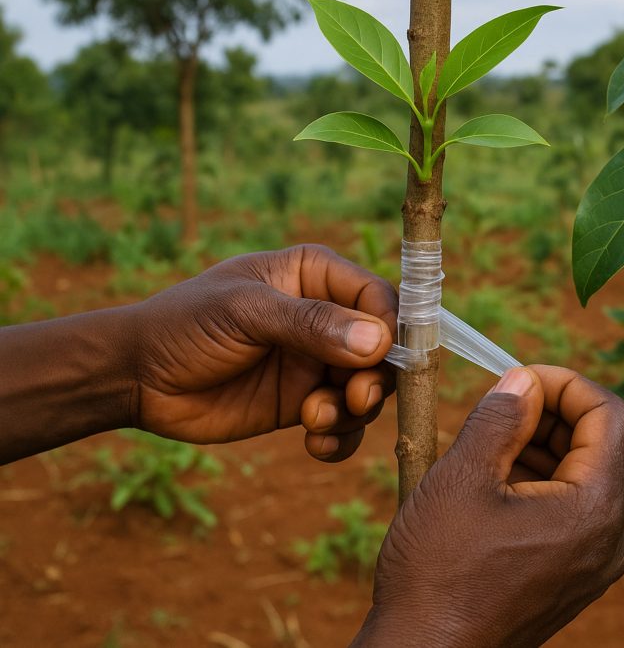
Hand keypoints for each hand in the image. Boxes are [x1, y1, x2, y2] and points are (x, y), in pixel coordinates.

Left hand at [129, 244, 396, 461]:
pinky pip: (343, 424)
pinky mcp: (303, 403)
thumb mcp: (246, 314)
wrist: (136, 378)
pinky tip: (316, 445)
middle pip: (383, 349)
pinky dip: (340, 439)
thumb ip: (310, 324)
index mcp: (315, 276)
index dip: (390, 329)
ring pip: (368, 390)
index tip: (380, 359)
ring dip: (353, 413)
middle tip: (355, 401)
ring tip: (315, 421)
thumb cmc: (185, 325)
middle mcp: (325, 317)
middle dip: (375, 379)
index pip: (377, 297)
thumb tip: (377, 341)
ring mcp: (316, 362)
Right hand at [354, 365, 623, 646]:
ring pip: (581, 476)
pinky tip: (489, 482)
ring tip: (484, 446)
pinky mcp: (572, 576)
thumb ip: (501, 418)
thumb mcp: (462, 479)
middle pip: (599, 444)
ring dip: (539, 446)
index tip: (519, 379)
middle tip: (495, 407)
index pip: (610, 415)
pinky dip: (536, 482)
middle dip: (549, 414)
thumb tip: (524, 380)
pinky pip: (568, 511)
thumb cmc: (437, 574)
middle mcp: (609, 538)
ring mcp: (593, 562)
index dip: (566, 383)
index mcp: (594, 510)